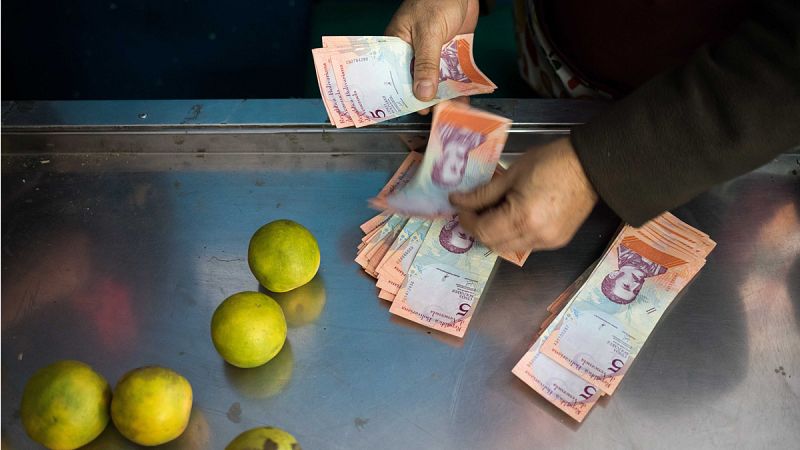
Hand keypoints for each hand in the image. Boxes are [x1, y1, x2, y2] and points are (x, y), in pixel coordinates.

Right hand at [385, 0, 478, 113]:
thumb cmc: (437, 0)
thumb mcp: (429, 33)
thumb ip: (426, 64)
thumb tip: (422, 94)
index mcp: (398, 46)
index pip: (394, 76)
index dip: (401, 95)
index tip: (409, 112)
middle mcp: (413, 53)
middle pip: (416, 81)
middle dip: (424, 100)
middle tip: (432, 118)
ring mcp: (433, 54)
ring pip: (435, 81)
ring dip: (442, 96)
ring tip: (449, 115)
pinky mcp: (449, 54)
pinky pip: (451, 74)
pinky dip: (457, 87)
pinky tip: (462, 101)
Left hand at [449, 137, 597, 252]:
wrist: (590, 166)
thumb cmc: (550, 162)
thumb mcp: (511, 174)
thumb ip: (482, 193)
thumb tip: (458, 201)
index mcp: (522, 218)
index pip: (483, 230)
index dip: (467, 219)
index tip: (460, 205)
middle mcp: (535, 236)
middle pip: (493, 244)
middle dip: (478, 228)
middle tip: (472, 209)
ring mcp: (548, 243)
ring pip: (508, 248)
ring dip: (494, 234)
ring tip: (491, 212)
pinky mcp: (557, 242)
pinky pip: (525, 245)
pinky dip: (512, 235)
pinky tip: (512, 217)